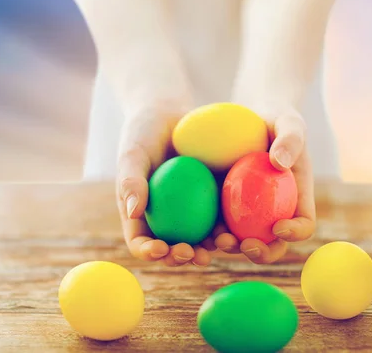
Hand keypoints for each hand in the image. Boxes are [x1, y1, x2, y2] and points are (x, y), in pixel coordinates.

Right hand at [116, 98, 216, 266]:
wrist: (168, 113)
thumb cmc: (143, 133)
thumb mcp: (133, 154)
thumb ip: (130, 181)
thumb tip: (132, 213)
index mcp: (141, 215)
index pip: (141, 242)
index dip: (150, 253)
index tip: (161, 249)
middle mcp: (166, 219)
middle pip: (173, 248)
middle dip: (183, 258)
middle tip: (195, 254)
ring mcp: (190, 211)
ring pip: (200, 237)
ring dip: (211, 247)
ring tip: (222, 244)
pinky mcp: (212, 199)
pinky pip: (221, 215)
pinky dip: (230, 224)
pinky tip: (241, 225)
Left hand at [214, 105, 315, 263]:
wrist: (250, 116)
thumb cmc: (276, 118)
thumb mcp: (288, 122)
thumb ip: (290, 139)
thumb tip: (279, 163)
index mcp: (297, 198)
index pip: (304, 223)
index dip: (295, 232)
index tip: (279, 226)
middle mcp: (276, 211)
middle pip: (274, 243)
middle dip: (262, 252)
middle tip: (246, 245)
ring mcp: (250, 212)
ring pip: (244, 240)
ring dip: (232, 247)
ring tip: (218, 240)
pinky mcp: (226, 206)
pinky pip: (220, 223)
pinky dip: (211, 231)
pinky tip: (199, 229)